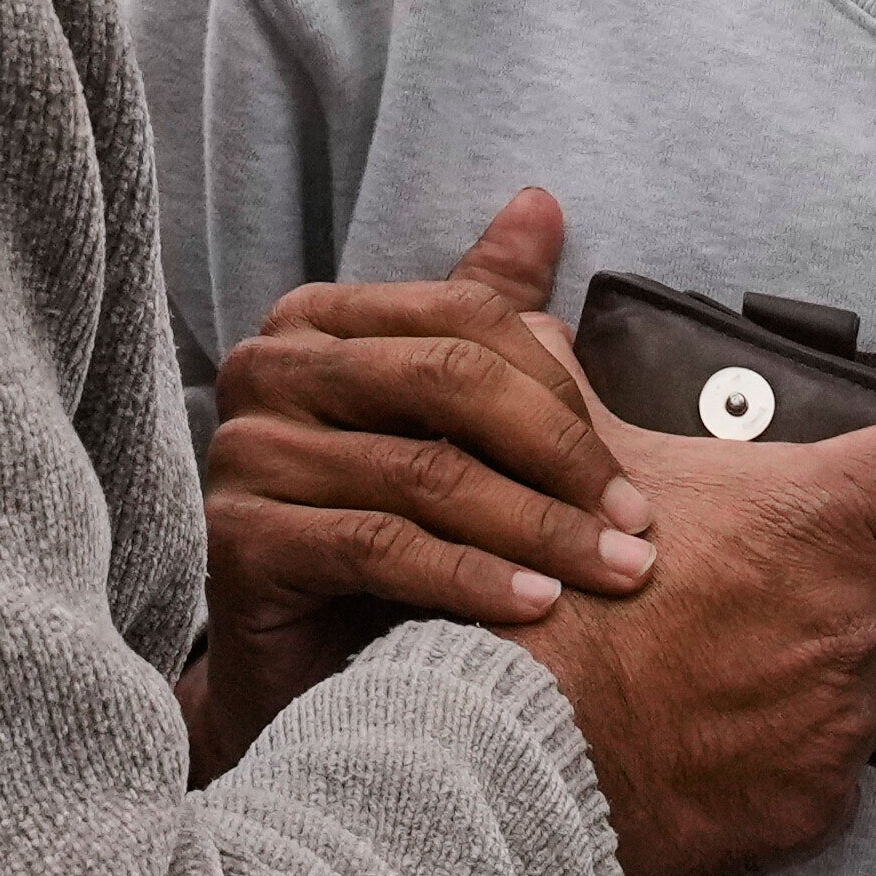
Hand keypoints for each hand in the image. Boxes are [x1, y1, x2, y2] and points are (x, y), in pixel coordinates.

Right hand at [187, 190, 658, 776]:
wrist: (308, 674)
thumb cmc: (387, 537)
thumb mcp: (448, 422)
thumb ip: (488, 315)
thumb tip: (539, 201)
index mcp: (320, 321)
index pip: (467, 320)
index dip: (564, 393)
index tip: (638, 482)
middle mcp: (269, 369)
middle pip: (446, 379)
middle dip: (561, 458)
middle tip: (637, 530)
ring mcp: (244, 451)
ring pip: (423, 472)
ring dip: (537, 529)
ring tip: (612, 574)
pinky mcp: (237, 537)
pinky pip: (379, 545)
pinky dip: (470, 578)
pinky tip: (536, 609)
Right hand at [525, 407, 875, 875]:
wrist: (500, 749)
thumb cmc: (538, 599)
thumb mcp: (569, 468)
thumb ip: (582, 395)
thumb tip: (539, 332)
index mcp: (814, 513)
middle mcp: (851, 610)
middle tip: (797, 598)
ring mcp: (841, 715)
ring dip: (832, 685)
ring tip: (737, 685)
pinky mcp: (816, 804)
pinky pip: (836, 781)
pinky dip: (792, 770)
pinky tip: (721, 755)